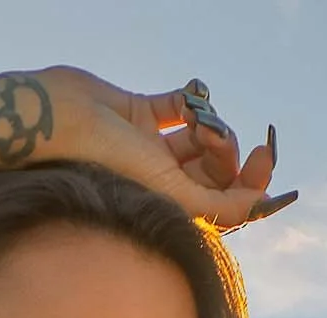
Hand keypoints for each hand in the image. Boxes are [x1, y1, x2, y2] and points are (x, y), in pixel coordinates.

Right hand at [31, 67, 294, 226]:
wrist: (62, 120)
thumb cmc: (111, 162)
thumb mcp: (174, 193)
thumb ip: (221, 206)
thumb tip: (263, 205)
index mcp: (170, 208)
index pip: (225, 204)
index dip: (252, 184)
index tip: (265, 157)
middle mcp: (163, 182)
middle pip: (217, 170)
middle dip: (227, 151)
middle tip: (215, 136)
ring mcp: (152, 147)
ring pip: (203, 137)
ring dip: (210, 125)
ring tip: (196, 120)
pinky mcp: (141, 114)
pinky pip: (179, 105)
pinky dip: (189, 100)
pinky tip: (186, 100)